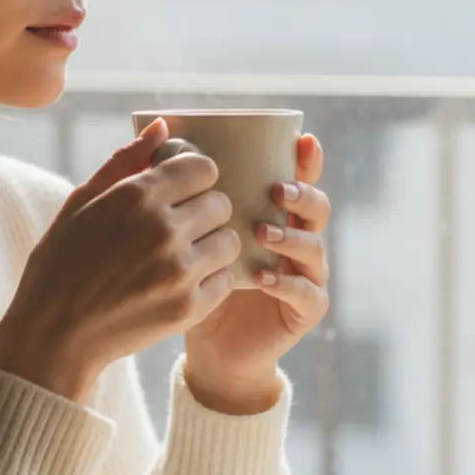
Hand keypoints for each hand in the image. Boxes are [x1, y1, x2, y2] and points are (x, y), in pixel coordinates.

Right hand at [0, 119, 241, 401]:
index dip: (194, 177)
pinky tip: (182, 282)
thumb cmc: (61, 264)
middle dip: (204, 210)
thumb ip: (125, 161)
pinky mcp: (189, 308)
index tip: (181, 191)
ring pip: (230, 240)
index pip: (202, 167)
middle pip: (220, 202)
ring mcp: (178, 271)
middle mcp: (162, 229)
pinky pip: (226, 279)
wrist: (53, 337)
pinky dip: (211, 279)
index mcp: (135, 196)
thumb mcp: (80, 203)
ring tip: (184, 256)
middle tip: (180, 227)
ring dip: (212, 244)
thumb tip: (162, 126)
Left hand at [183, 134, 330, 413]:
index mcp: (274, 214)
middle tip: (275, 190)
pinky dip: (287, 282)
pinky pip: (308, 292)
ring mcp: (305, 275)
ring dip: (292, 236)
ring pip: (315, 247)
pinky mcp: (304, 310)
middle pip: (317, 207)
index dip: (307, 160)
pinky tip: (263, 277)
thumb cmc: (194, 280)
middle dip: (302, 194)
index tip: (301, 141)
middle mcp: (296, 239)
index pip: (298, 179)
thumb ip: (178, 186)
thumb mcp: (185, 233)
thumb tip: (157, 129)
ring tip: (263, 232)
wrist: (207, 345)